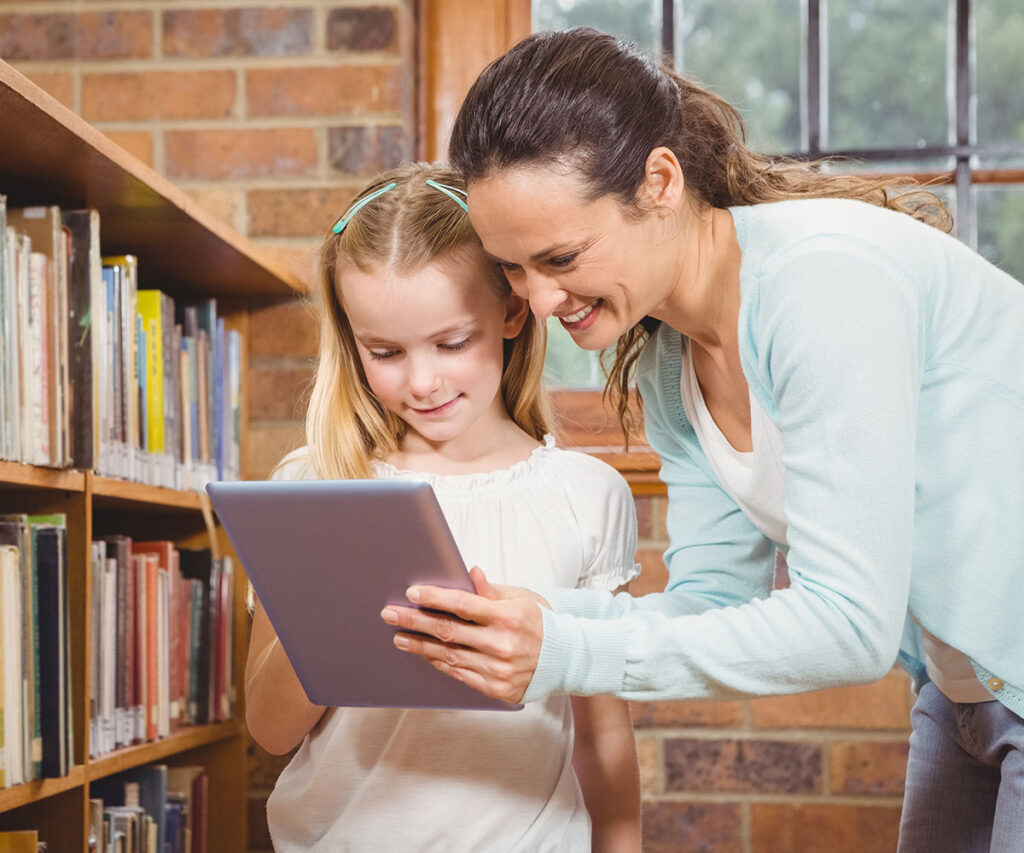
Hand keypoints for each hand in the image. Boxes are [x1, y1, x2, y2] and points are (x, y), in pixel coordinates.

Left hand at [380, 567, 547, 703]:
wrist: (565, 660)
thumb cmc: (540, 623)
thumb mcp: (522, 599)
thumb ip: (492, 591)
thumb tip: (470, 574)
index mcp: (509, 617)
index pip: (463, 605)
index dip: (435, 598)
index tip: (412, 593)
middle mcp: (502, 644)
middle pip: (448, 631)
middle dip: (415, 621)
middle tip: (390, 614)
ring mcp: (498, 669)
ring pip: (449, 656)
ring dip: (420, 645)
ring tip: (400, 636)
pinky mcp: (496, 689)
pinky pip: (459, 674)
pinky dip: (439, 663)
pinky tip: (425, 654)